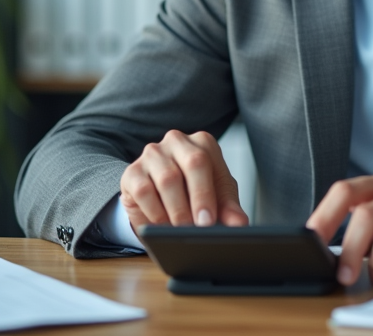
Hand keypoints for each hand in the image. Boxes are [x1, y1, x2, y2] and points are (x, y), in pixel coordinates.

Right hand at [120, 129, 248, 230]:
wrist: (162, 196)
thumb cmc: (194, 191)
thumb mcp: (217, 198)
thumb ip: (229, 209)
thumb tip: (240, 224)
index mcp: (202, 142)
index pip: (205, 161)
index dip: (207, 193)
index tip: (208, 221)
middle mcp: (177, 141)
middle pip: (190, 164)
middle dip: (195, 200)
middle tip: (196, 228)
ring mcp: (152, 154)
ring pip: (166, 180)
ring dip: (175, 211)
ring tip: (181, 231)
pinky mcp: (132, 172)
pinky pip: (144, 191)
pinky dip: (155, 213)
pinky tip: (162, 226)